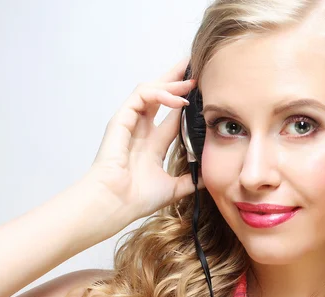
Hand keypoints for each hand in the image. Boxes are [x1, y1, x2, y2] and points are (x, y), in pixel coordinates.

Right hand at [85, 57, 203, 225]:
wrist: (115, 205)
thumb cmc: (135, 199)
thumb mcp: (173, 188)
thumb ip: (190, 180)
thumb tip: (209, 177)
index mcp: (152, 144)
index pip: (173, 115)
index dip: (186, 101)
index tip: (204, 89)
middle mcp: (140, 130)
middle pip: (160, 95)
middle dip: (177, 78)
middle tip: (194, 64)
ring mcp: (129, 124)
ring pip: (150, 90)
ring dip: (172, 83)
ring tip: (192, 80)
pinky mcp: (120, 120)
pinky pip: (141, 96)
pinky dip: (160, 94)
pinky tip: (178, 100)